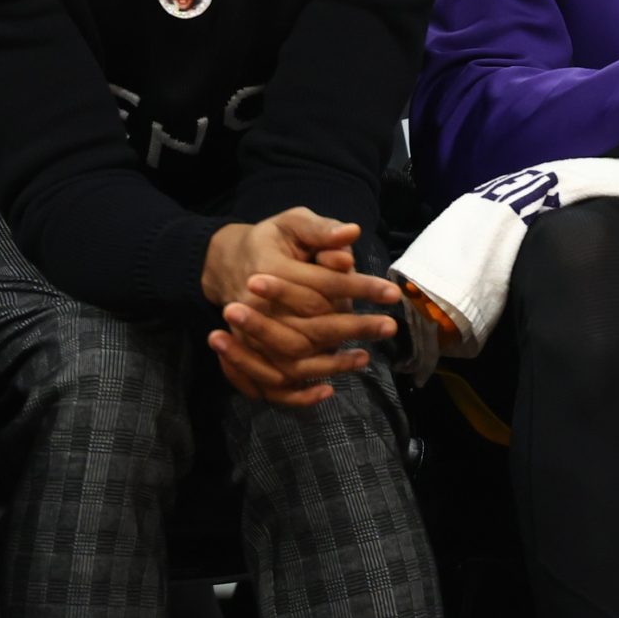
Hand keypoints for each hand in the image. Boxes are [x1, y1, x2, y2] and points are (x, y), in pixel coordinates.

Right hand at [202, 210, 399, 406]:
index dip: (359, 288)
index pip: (322, 285)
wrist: (226, 262)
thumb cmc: (270, 240)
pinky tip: (327, 391)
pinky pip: (270, 385)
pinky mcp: (247, 355)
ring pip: (293, 360)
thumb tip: (351, 233)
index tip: (392, 293)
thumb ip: (320, 230)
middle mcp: (257, 309)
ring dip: (332, 364)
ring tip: (364, 358)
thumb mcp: (292, 222)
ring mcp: (248, 337)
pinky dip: (297, 395)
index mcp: (270, 271)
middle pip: (312, 327)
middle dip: (355, 328)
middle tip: (390, 326)